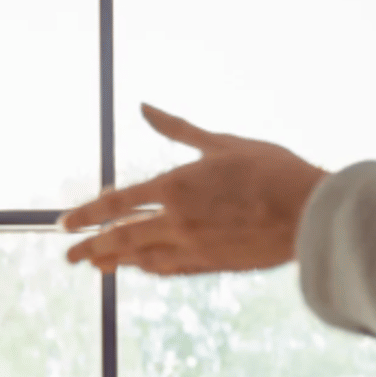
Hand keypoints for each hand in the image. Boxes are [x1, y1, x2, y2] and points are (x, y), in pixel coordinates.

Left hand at [61, 105, 327, 275]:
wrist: (310, 214)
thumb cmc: (272, 170)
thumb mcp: (222, 142)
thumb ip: (179, 129)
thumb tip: (144, 106)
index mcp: (176, 187)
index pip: (116, 204)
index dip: (86, 215)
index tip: (65, 223)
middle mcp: (177, 222)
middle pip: (120, 239)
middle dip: (90, 248)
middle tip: (68, 256)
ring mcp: (192, 249)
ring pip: (141, 258)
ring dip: (115, 261)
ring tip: (95, 265)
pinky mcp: (211, 265)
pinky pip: (169, 269)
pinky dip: (149, 267)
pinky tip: (140, 267)